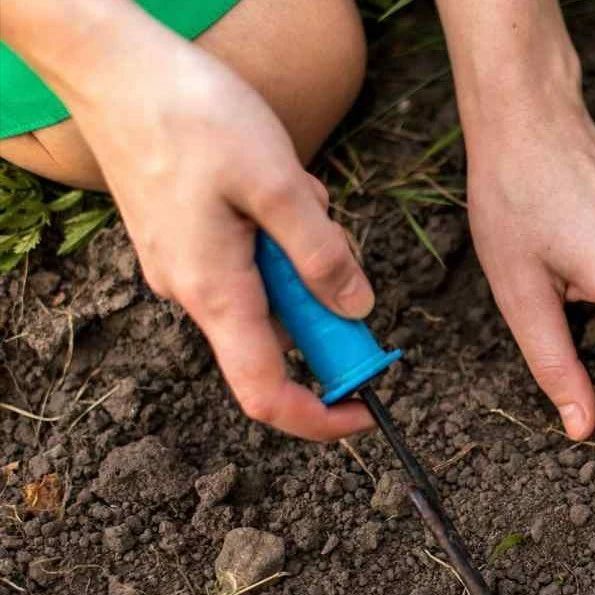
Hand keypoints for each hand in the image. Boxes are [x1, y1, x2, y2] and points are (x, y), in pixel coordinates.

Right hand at [27, 9, 376, 439]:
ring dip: (302, 250)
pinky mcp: (187, 239)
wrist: (115, 68)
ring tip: (291, 187)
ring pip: (271, 287)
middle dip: (323, 295)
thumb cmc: (193, 117)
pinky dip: (277, 230)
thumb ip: (322, 255)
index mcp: (216, 292)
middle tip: (331, 233)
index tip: (367, 408)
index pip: (266, 392)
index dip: (320, 416)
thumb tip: (357, 311)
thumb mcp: (279, 185)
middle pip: (280, 334)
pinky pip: (250, 257)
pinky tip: (271, 180)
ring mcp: (186, 265)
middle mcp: (194, 291)